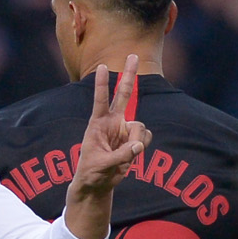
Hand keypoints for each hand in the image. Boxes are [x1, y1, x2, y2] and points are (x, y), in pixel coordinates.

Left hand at [69, 55, 151, 202]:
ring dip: (137, 139)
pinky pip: (145, 137)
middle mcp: (113, 122)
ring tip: (127, 153)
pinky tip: (133, 153)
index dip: (103, 84)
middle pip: (123, 94)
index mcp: (98, 123)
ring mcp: (125, 129)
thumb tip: (139, 146)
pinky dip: (142, 145)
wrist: (98, 183)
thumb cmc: (92, 171)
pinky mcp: (134, 140)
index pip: (100, 99)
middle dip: (129, 75)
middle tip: (133, 55)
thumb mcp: (102, 164)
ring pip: (140, 126)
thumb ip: (121, 155)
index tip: (103, 66)